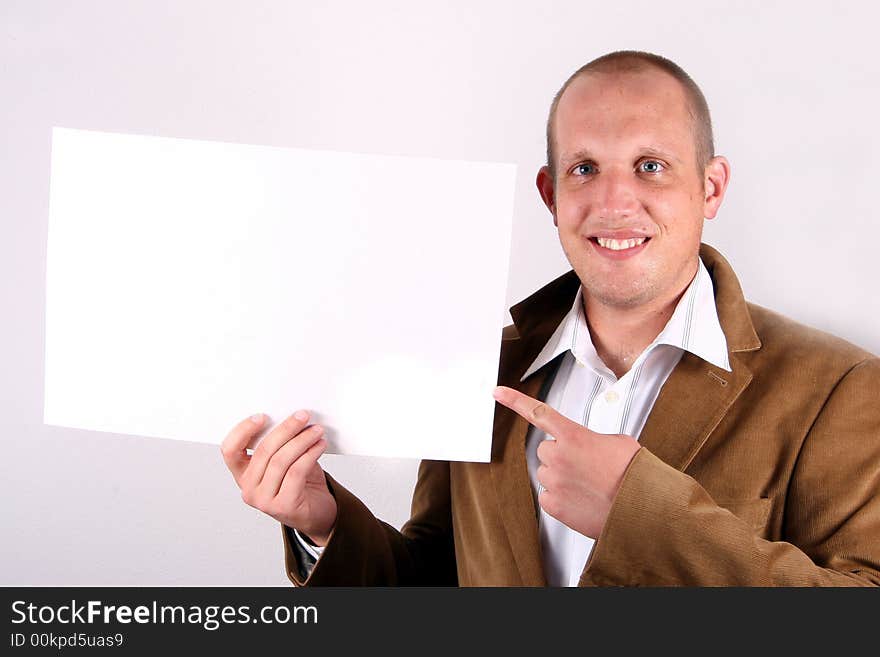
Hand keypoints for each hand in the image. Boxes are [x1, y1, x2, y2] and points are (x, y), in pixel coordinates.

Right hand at [220, 410, 337, 545]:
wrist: (317, 513)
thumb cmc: (300, 484)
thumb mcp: (285, 461)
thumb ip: (280, 444)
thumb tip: (291, 418)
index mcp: (242, 474)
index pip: (230, 450)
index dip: (242, 431)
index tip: (263, 416)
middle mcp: (248, 488)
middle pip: (263, 451)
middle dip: (285, 429)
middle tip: (302, 416)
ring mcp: (264, 500)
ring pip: (281, 460)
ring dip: (301, 440)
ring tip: (316, 430)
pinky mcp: (283, 506)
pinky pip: (296, 472)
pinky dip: (310, 454)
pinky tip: (319, 445)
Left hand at [493, 386, 639, 538]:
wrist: (642, 508)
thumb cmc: (634, 475)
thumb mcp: (618, 441)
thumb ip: (592, 438)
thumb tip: (588, 448)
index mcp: (573, 435)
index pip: (538, 412)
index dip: (514, 400)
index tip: (497, 392)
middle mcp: (559, 456)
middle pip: (546, 450)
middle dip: (561, 456)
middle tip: (586, 467)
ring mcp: (554, 481)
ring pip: (547, 474)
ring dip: (562, 477)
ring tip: (589, 486)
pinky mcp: (553, 505)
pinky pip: (548, 496)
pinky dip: (561, 499)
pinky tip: (581, 500)